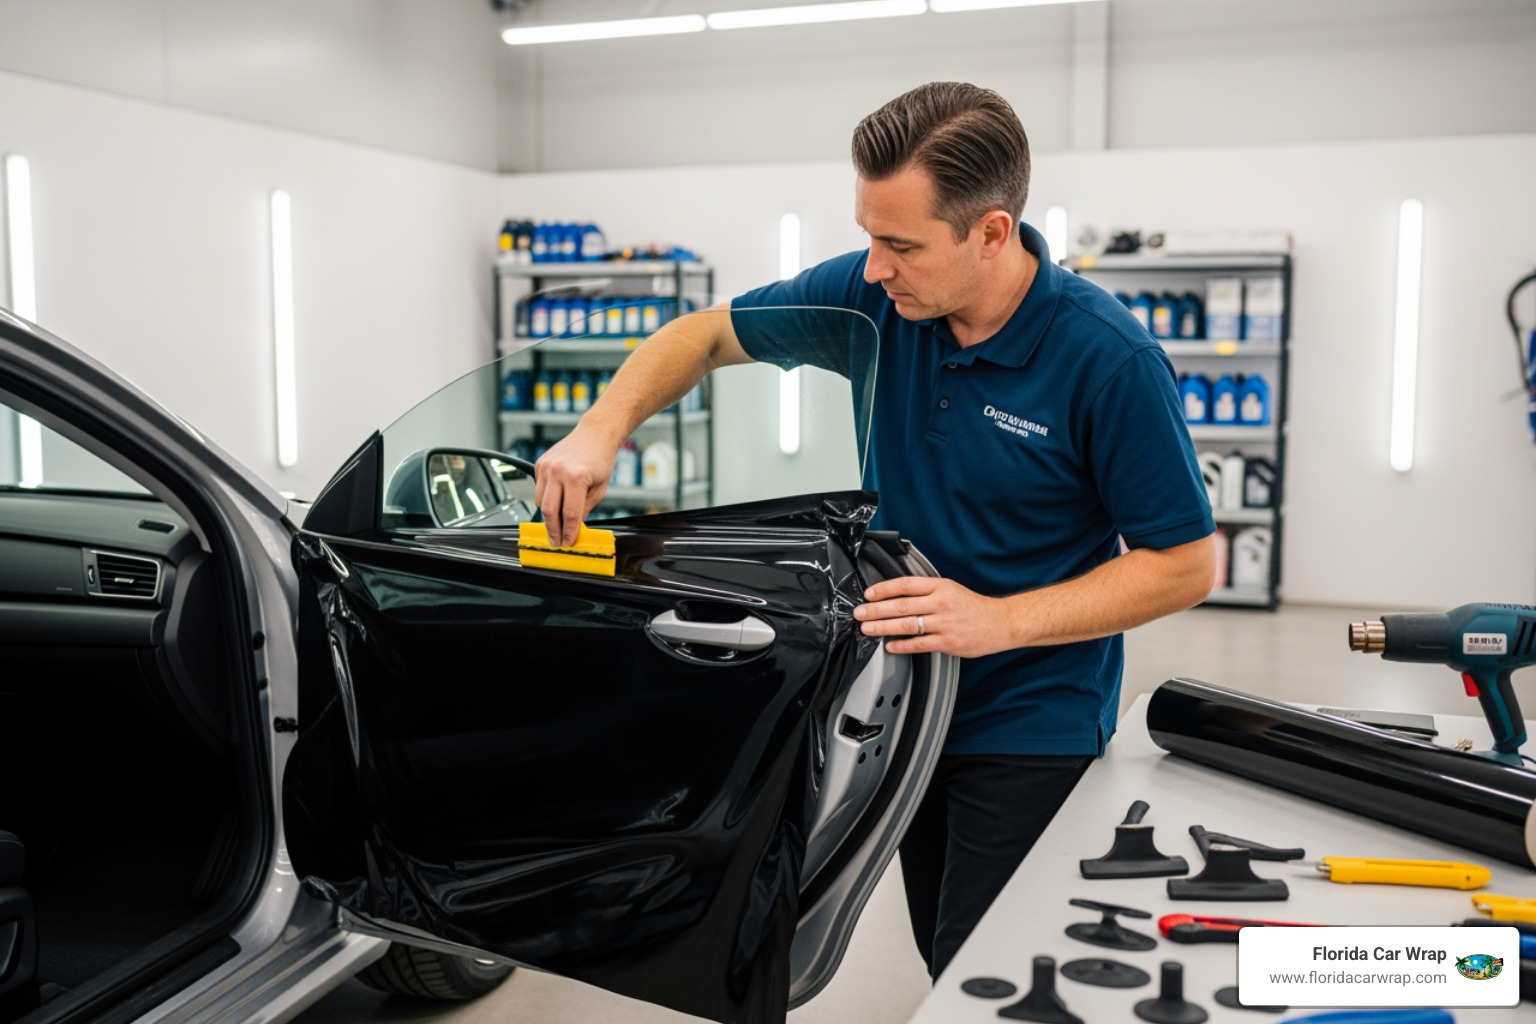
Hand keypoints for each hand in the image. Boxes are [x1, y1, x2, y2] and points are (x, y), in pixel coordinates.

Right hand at [533, 426, 616, 546]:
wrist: (594, 435)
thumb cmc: (600, 460)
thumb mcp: (600, 489)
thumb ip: (585, 509)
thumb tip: (573, 528)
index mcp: (576, 477)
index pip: (570, 514)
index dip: (569, 532)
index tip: (568, 542)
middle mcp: (558, 471)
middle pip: (549, 511)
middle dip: (553, 530)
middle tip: (556, 541)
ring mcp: (546, 467)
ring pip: (540, 502)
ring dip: (548, 516)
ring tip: (558, 524)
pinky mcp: (539, 464)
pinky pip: (538, 490)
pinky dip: (545, 499)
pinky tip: (556, 501)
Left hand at [853, 576, 1016, 657]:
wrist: (1001, 623)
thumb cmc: (973, 607)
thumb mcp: (951, 589)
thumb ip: (927, 591)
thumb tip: (897, 595)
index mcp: (941, 587)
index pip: (906, 584)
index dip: (884, 589)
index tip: (868, 594)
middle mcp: (942, 603)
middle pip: (902, 605)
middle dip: (876, 609)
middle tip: (860, 613)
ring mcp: (945, 623)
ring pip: (907, 625)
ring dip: (883, 627)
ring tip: (868, 629)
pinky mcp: (948, 642)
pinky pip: (919, 644)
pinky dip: (902, 645)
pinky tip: (890, 646)